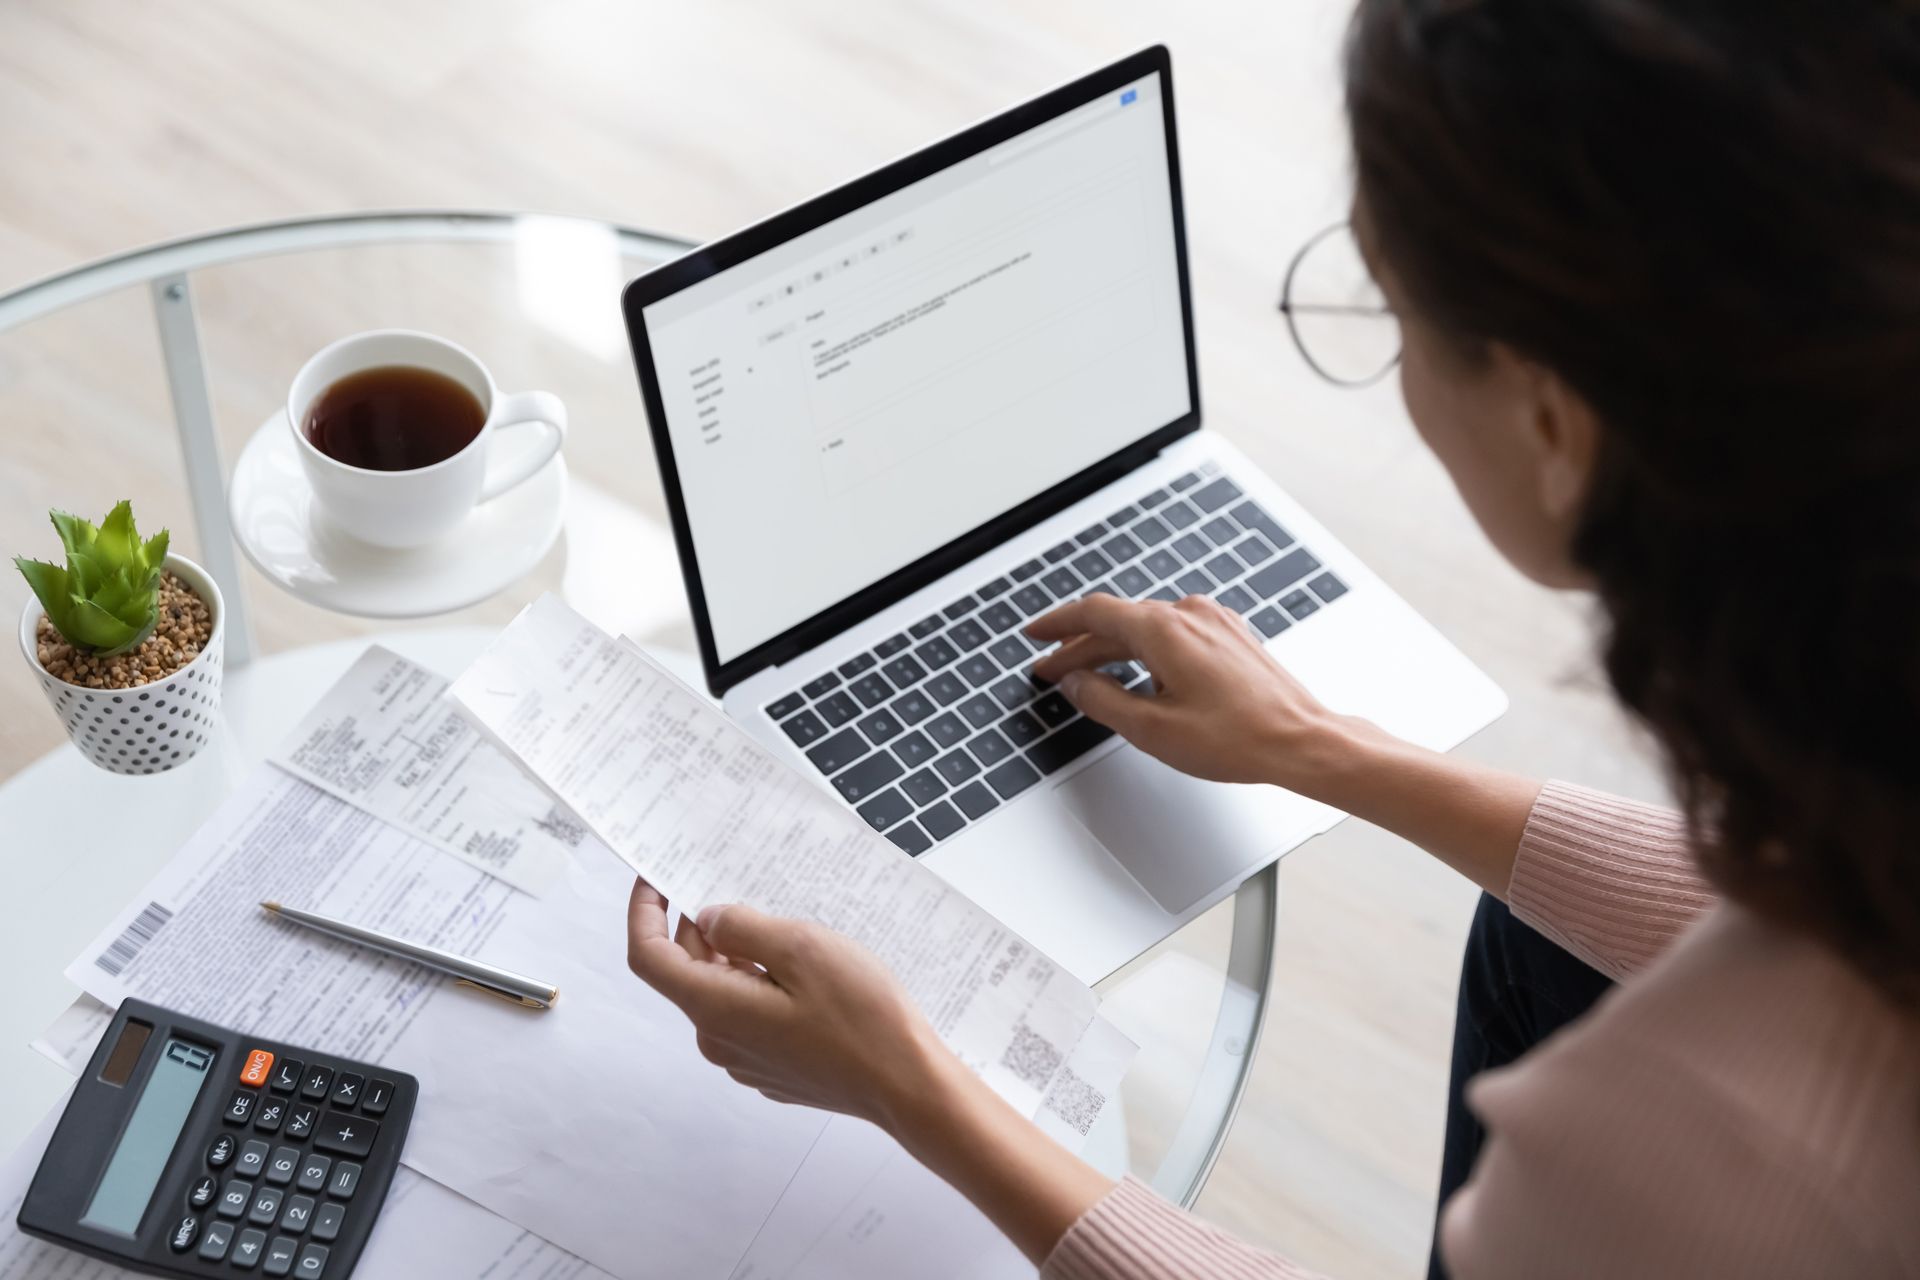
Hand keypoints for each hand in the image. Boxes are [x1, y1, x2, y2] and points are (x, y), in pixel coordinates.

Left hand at [625, 879, 953, 1130]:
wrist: (907, 1085)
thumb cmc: (863, 1019)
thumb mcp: (802, 948)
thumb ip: (742, 927)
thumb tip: (709, 919)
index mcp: (715, 1008)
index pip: (649, 956)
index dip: (643, 912)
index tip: (657, 879)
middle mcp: (719, 1041)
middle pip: (687, 972)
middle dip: (703, 927)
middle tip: (743, 889)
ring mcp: (746, 1060)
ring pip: (722, 992)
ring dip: (739, 956)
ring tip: (788, 932)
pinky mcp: (773, 1069)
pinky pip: (750, 1015)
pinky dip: (761, 984)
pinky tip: (805, 974)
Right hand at [1026, 593, 1379, 789]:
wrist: (1303, 741)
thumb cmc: (1240, 738)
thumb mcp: (1153, 729)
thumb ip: (1103, 701)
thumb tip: (1077, 684)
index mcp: (1165, 629)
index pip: (1094, 613)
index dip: (1057, 625)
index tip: (1035, 635)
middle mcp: (1189, 615)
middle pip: (1118, 622)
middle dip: (1080, 647)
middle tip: (1052, 671)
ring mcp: (1214, 622)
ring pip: (1146, 628)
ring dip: (1114, 650)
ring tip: (1091, 677)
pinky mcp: (1231, 635)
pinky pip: (1175, 634)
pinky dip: (1147, 651)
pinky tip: (1142, 675)